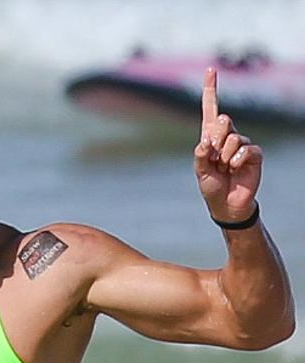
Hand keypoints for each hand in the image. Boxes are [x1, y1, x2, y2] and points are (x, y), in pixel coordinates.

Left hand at [194, 68, 261, 221]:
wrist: (227, 204)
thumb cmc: (211, 186)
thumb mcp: (199, 171)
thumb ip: (199, 155)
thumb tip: (205, 141)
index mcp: (210, 137)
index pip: (211, 109)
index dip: (211, 89)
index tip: (211, 69)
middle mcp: (226, 136)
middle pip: (222, 120)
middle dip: (215, 139)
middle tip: (214, 158)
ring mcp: (241, 144)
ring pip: (233, 138)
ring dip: (225, 156)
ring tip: (225, 168)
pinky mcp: (254, 154)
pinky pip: (246, 149)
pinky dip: (237, 161)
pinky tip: (235, 169)